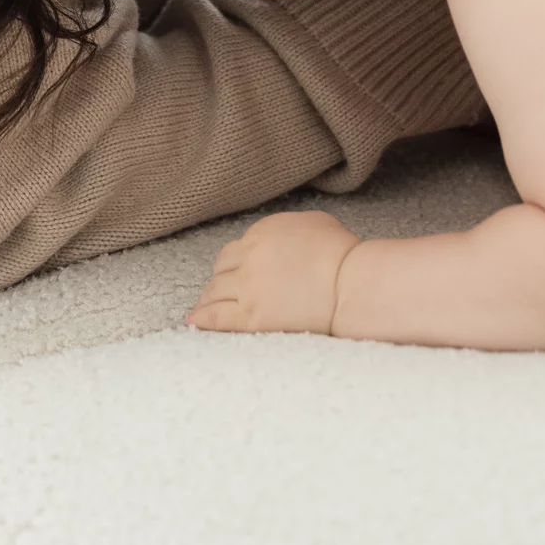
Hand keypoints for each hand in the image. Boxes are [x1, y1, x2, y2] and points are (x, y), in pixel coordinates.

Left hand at [186, 210, 360, 334]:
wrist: (350, 284)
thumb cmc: (342, 253)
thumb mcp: (314, 223)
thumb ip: (288, 229)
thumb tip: (283, 238)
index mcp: (262, 233)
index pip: (235, 249)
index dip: (233, 263)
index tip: (233, 273)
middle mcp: (249, 256)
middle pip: (221, 269)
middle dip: (219, 280)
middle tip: (216, 291)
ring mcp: (248, 287)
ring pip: (214, 291)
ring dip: (208, 298)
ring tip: (203, 307)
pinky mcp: (251, 316)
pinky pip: (216, 317)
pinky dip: (202, 319)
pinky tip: (194, 322)